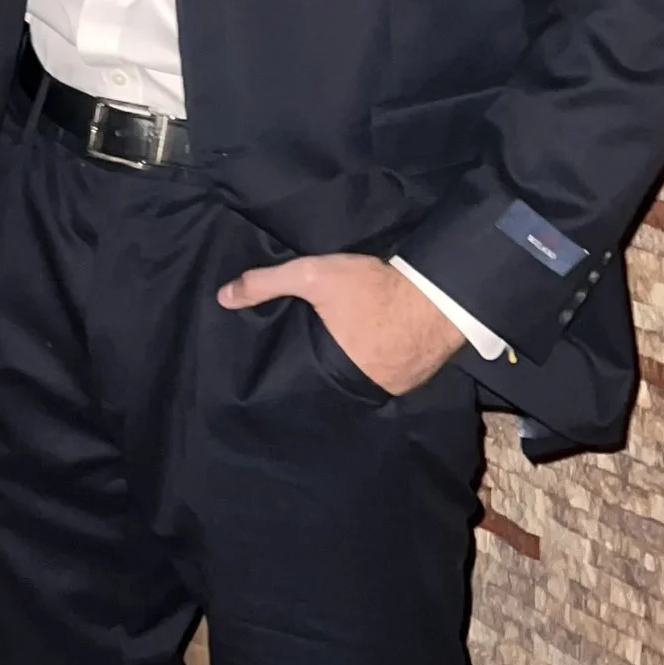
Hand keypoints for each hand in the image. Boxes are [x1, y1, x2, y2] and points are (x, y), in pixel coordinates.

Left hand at [215, 254, 464, 395]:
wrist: (439, 293)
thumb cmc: (374, 287)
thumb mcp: (313, 276)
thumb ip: (266, 283)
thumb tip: (224, 297)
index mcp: (334, 371)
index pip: (304, 383)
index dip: (294, 372)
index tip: (284, 365)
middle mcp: (365, 388)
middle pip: (334, 382)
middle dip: (324, 369)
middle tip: (316, 352)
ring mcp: (393, 387)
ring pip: (362, 381)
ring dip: (354, 368)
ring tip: (344, 350)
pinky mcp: (415, 379)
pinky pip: (389, 377)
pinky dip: (380, 365)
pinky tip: (375, 349)